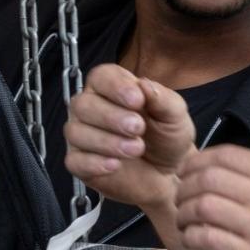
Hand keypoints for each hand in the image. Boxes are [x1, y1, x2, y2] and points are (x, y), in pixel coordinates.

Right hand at [64, 64, 194, 212]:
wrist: (167, 173)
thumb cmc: (166, 137)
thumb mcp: (174, 116)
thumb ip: (162, 99)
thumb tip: (144, 85)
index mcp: (111, 88)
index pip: (100, 77)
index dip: (115, 86)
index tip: (137, 100)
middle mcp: (90, 108)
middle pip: (82, 104)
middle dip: (110, 116)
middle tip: (138, 128)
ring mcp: (81, 135)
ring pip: (76, 132)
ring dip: (106, 141)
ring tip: (136, 149)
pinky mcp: (79, 163)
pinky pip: (75, 161)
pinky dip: (94, 163)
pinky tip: (115, 164)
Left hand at [175, 145, 249, 249]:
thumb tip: (211, 169)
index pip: (226, 155)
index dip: (196, 162)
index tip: (185, 172)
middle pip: (209, 179)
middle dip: (185, 188)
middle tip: (181, 199)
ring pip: (203, 206)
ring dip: (185, 213)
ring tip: (185, 221)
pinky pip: (207, 239)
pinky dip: (190, 237)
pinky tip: (192, 240)